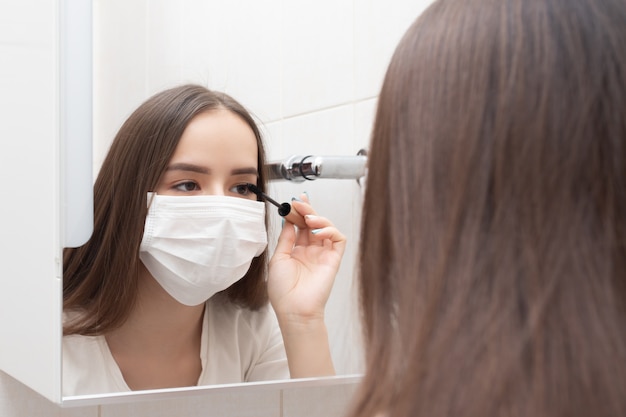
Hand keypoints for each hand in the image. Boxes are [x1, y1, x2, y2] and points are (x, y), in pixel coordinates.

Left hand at [268, 193, 346, 325]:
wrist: (294, 309)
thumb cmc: (283, 290)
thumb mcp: (278, 259)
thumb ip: (286, 238)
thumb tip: (288, 220)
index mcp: (296, 251)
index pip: (300, 226)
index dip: (298, 213)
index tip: (292, 203)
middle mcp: (310, 251)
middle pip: (313, 224)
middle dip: (307, 211)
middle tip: (299, 203)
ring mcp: (323, 254)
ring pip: (327, 228)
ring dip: (319, 219)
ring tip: (308, 219)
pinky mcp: (334, 259)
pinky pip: (338, 239)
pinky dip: (330, 231)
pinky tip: (318, 232)